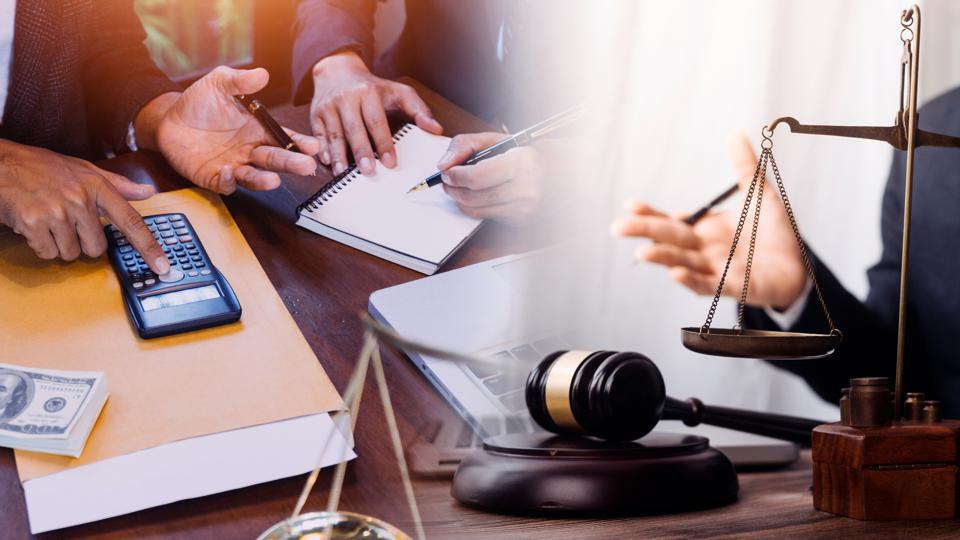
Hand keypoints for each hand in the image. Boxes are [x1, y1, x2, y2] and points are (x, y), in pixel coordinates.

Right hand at [0, 140, 169, 272]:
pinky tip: (34, 225)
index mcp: (97, 186)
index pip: (131, 222)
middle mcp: (81, 199)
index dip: (149, 248)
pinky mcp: (34, 222)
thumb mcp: (83, 169)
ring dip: (59, 244)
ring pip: (71, 253)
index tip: (164, 267)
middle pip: (97, 248)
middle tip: (67, 223)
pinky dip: (40, 245)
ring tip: (47, 221)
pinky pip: (48, 253)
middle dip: (83, 243)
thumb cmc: (42, 168)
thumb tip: (148, 191)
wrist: (0, 164)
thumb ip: (118, 184)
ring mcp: (57, 211)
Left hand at [146, 66, 321, 194]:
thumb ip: (239, 81)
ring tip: (274, 181)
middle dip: (291, 164)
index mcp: (257, 130)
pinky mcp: (212, 177)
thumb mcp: (219, 84)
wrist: (168, 119)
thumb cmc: (198, 102)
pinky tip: (228, 171)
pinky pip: (224, 184)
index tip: (313, 147)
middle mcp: (249, 151)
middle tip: (305, 166)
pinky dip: (228, 181)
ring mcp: (233, 165)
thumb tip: (262, 74)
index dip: (299, 143)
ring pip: (253, 177)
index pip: (283, 138)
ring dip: (264, 180)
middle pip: (275, 160)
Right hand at [310, 50, 441, 174]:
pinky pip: (318, 134)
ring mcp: (328, 106)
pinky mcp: (315, 114)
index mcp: (368, 92)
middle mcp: (346, 98)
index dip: (384, 143)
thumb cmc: (372, 87)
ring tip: (343, 172)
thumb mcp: (398, 92)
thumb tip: (436, 130)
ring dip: (338, 154)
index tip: (390, 162)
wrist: (337, 70)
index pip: (377, 121)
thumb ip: (418, 110)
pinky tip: (327, 162)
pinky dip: (322, 149)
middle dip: (361, 151)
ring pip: (334, 133)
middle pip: (354, 129)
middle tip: (368, 170)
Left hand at [437, 132, 544, 223]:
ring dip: (458, 199)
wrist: (551, 173)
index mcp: (521, 163)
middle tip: (447, 179)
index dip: (456, 175)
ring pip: (475, 209)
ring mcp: (523, 208)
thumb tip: (444, 165)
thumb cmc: (521, 155)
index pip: (477, 177)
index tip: (447, 171)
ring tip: (455, 187)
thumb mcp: (495, 140)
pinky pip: (484, 217)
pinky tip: (472, 196)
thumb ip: (465, 145)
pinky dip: (471, 207)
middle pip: (473, 196)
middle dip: (452, 188)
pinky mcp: (518, 220)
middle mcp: (525, 189)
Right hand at [610, 133, 806, 309]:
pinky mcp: (733, 286)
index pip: (670, 221)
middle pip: (669, 240)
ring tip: (643, 253)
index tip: (630, 204)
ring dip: (663, 258)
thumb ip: (744, 167)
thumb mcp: (759, 195)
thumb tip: (735, 133)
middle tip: (618, 228)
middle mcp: (703, 250)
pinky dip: (691, 281)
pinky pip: (708, 284)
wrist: (798, 267)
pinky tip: (675, 275)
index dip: (650, 213)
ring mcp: (715, 269)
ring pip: (683, 263)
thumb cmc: (773, 234)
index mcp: (704, 229)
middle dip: (644, 232)